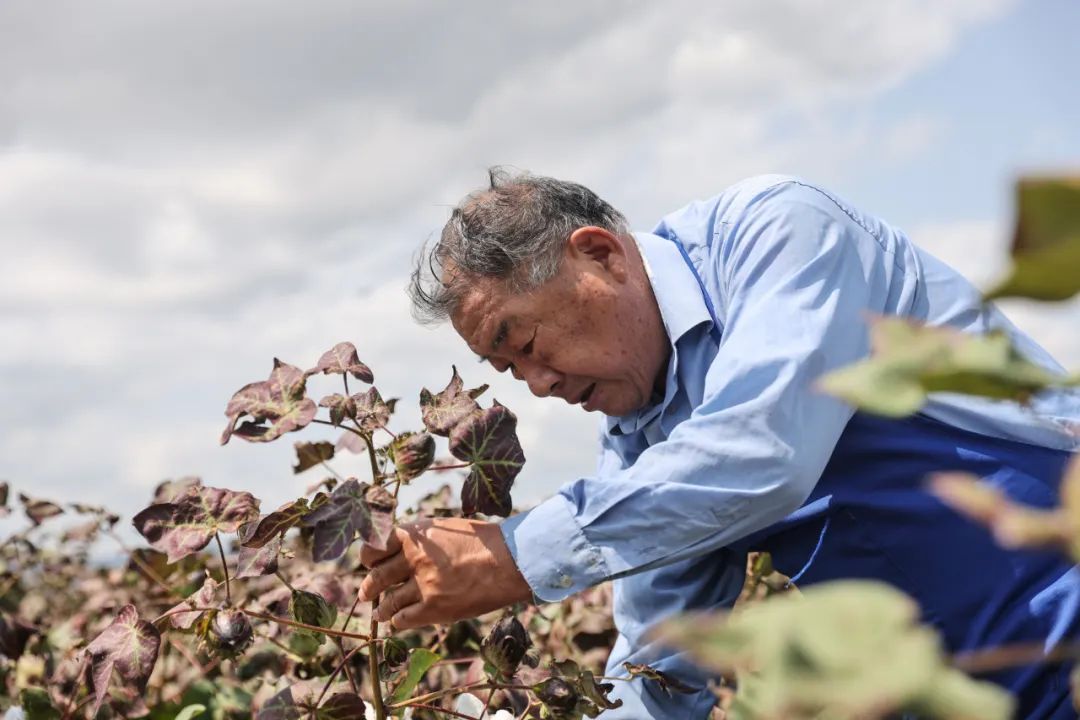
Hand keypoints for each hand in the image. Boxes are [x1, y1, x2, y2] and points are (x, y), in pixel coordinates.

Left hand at [357, 517, 532, 628]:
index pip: (374, 548)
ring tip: (380, 612)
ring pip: (387, 602)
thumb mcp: (443, 528)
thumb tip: (393, 552)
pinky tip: (400, 620)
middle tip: (366, 593)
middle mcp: (414, 558)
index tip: (370, 564)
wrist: (508, 561)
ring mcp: (424, 585)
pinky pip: (403, 619)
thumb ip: (417, 539)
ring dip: (381, 609)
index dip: (369, 558)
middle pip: (376, 577)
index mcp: (415, 534)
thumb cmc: (479, 542)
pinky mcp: (435, 608)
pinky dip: (398, 621)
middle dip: (368, 587)